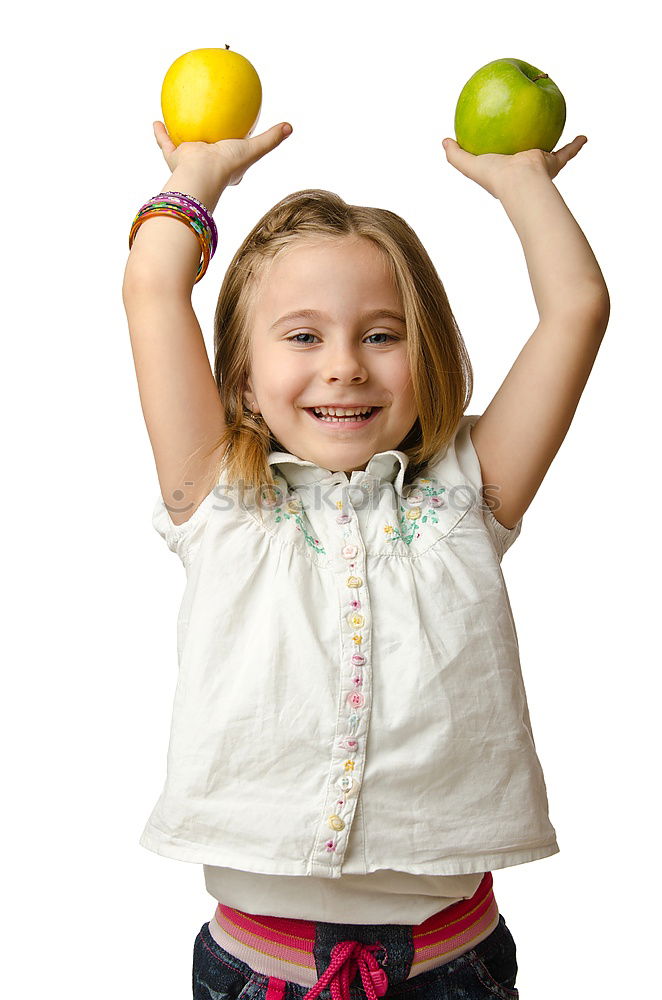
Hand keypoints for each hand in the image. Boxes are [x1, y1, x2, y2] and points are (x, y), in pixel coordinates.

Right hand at [153, 120, 292, 185]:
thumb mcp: (254, 149)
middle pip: (209, 149)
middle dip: (210, 141)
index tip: (240, 138)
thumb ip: (271, 139)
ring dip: (182, 135)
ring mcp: (191, 162)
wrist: (201, 173)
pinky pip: (166, 143)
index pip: (235, 155)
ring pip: (185, 145)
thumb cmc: (228, 165)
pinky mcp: (176, 158)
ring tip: (180, 120)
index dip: (239, 148)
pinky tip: (157, 121)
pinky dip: (160, 133)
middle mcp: (208, 165)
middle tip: (211, 127)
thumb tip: (290, 126)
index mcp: (227, 167)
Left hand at [442, 135, 587, 198]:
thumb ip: (455, 156)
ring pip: (548, 151)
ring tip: (559, 129)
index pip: (500, 156)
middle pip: (524, 151)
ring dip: (554, 143)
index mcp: (504, 168)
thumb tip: (444, 141)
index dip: (497, 149)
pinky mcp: (552, 162)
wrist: (521, 182)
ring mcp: (538, 164)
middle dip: (525, 145)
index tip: (498, 140)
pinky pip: (567, 152)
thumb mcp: (469, 165)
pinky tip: (584, 137)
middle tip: (527, 133)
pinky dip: (576, 146)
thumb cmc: (496, 176)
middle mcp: (522, 166)